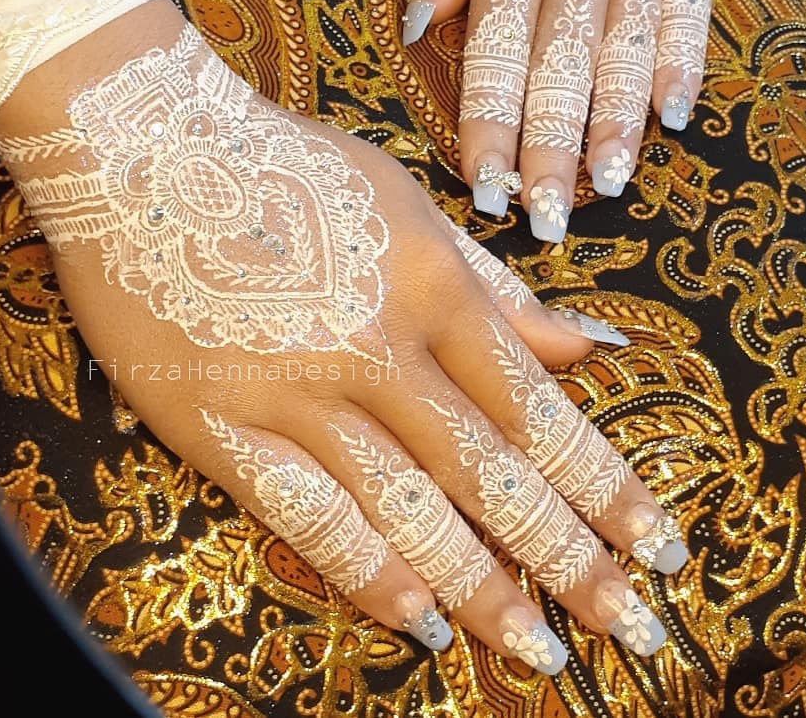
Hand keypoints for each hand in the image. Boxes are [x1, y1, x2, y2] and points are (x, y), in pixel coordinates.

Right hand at [0, 0, 687, 671]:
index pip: (538, 406)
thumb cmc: (292, 167)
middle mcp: (379, 347)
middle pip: (490, 470)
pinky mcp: (221, 422)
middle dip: (569, 555)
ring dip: (482, 587)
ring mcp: (298, 390)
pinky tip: (419, 620)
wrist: (149, 152)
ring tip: (542, 652)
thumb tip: (590, 344)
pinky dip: (366, 570)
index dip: (603, 482)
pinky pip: (304, 510)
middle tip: (631, 624)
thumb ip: (498, 286)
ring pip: (408, 507)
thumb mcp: (412, 206)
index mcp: (434, 287)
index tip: (656, 544)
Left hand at [403, 0, 750, 239]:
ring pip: (628, 49)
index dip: (488, 122)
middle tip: (546, 223)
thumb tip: (416, 23)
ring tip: (606, 189)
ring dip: (616, 127)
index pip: (495, 44)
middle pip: (562, 64)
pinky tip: (670, 121)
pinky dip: (680, 65)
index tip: (483, 188)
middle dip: (550, 150)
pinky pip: (691, 9)